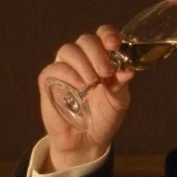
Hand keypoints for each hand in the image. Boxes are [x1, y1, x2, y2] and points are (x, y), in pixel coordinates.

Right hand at [38, 24, 132, 170]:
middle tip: (105, 72)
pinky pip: (54, 68)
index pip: (102, 35)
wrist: (86, 141)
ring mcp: (64, 68)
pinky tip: (80, 87)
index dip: (108, 35)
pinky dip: (68, 74)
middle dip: (97, 53)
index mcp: (101, 58)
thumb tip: (127, 71)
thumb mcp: (118, 101)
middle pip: (85, 40)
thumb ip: (121, 84)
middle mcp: (82, 59)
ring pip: (68, 50)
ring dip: (83, 63)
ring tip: (93, 82)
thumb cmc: (103, 117)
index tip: (114, 45)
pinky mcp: (49, 81)